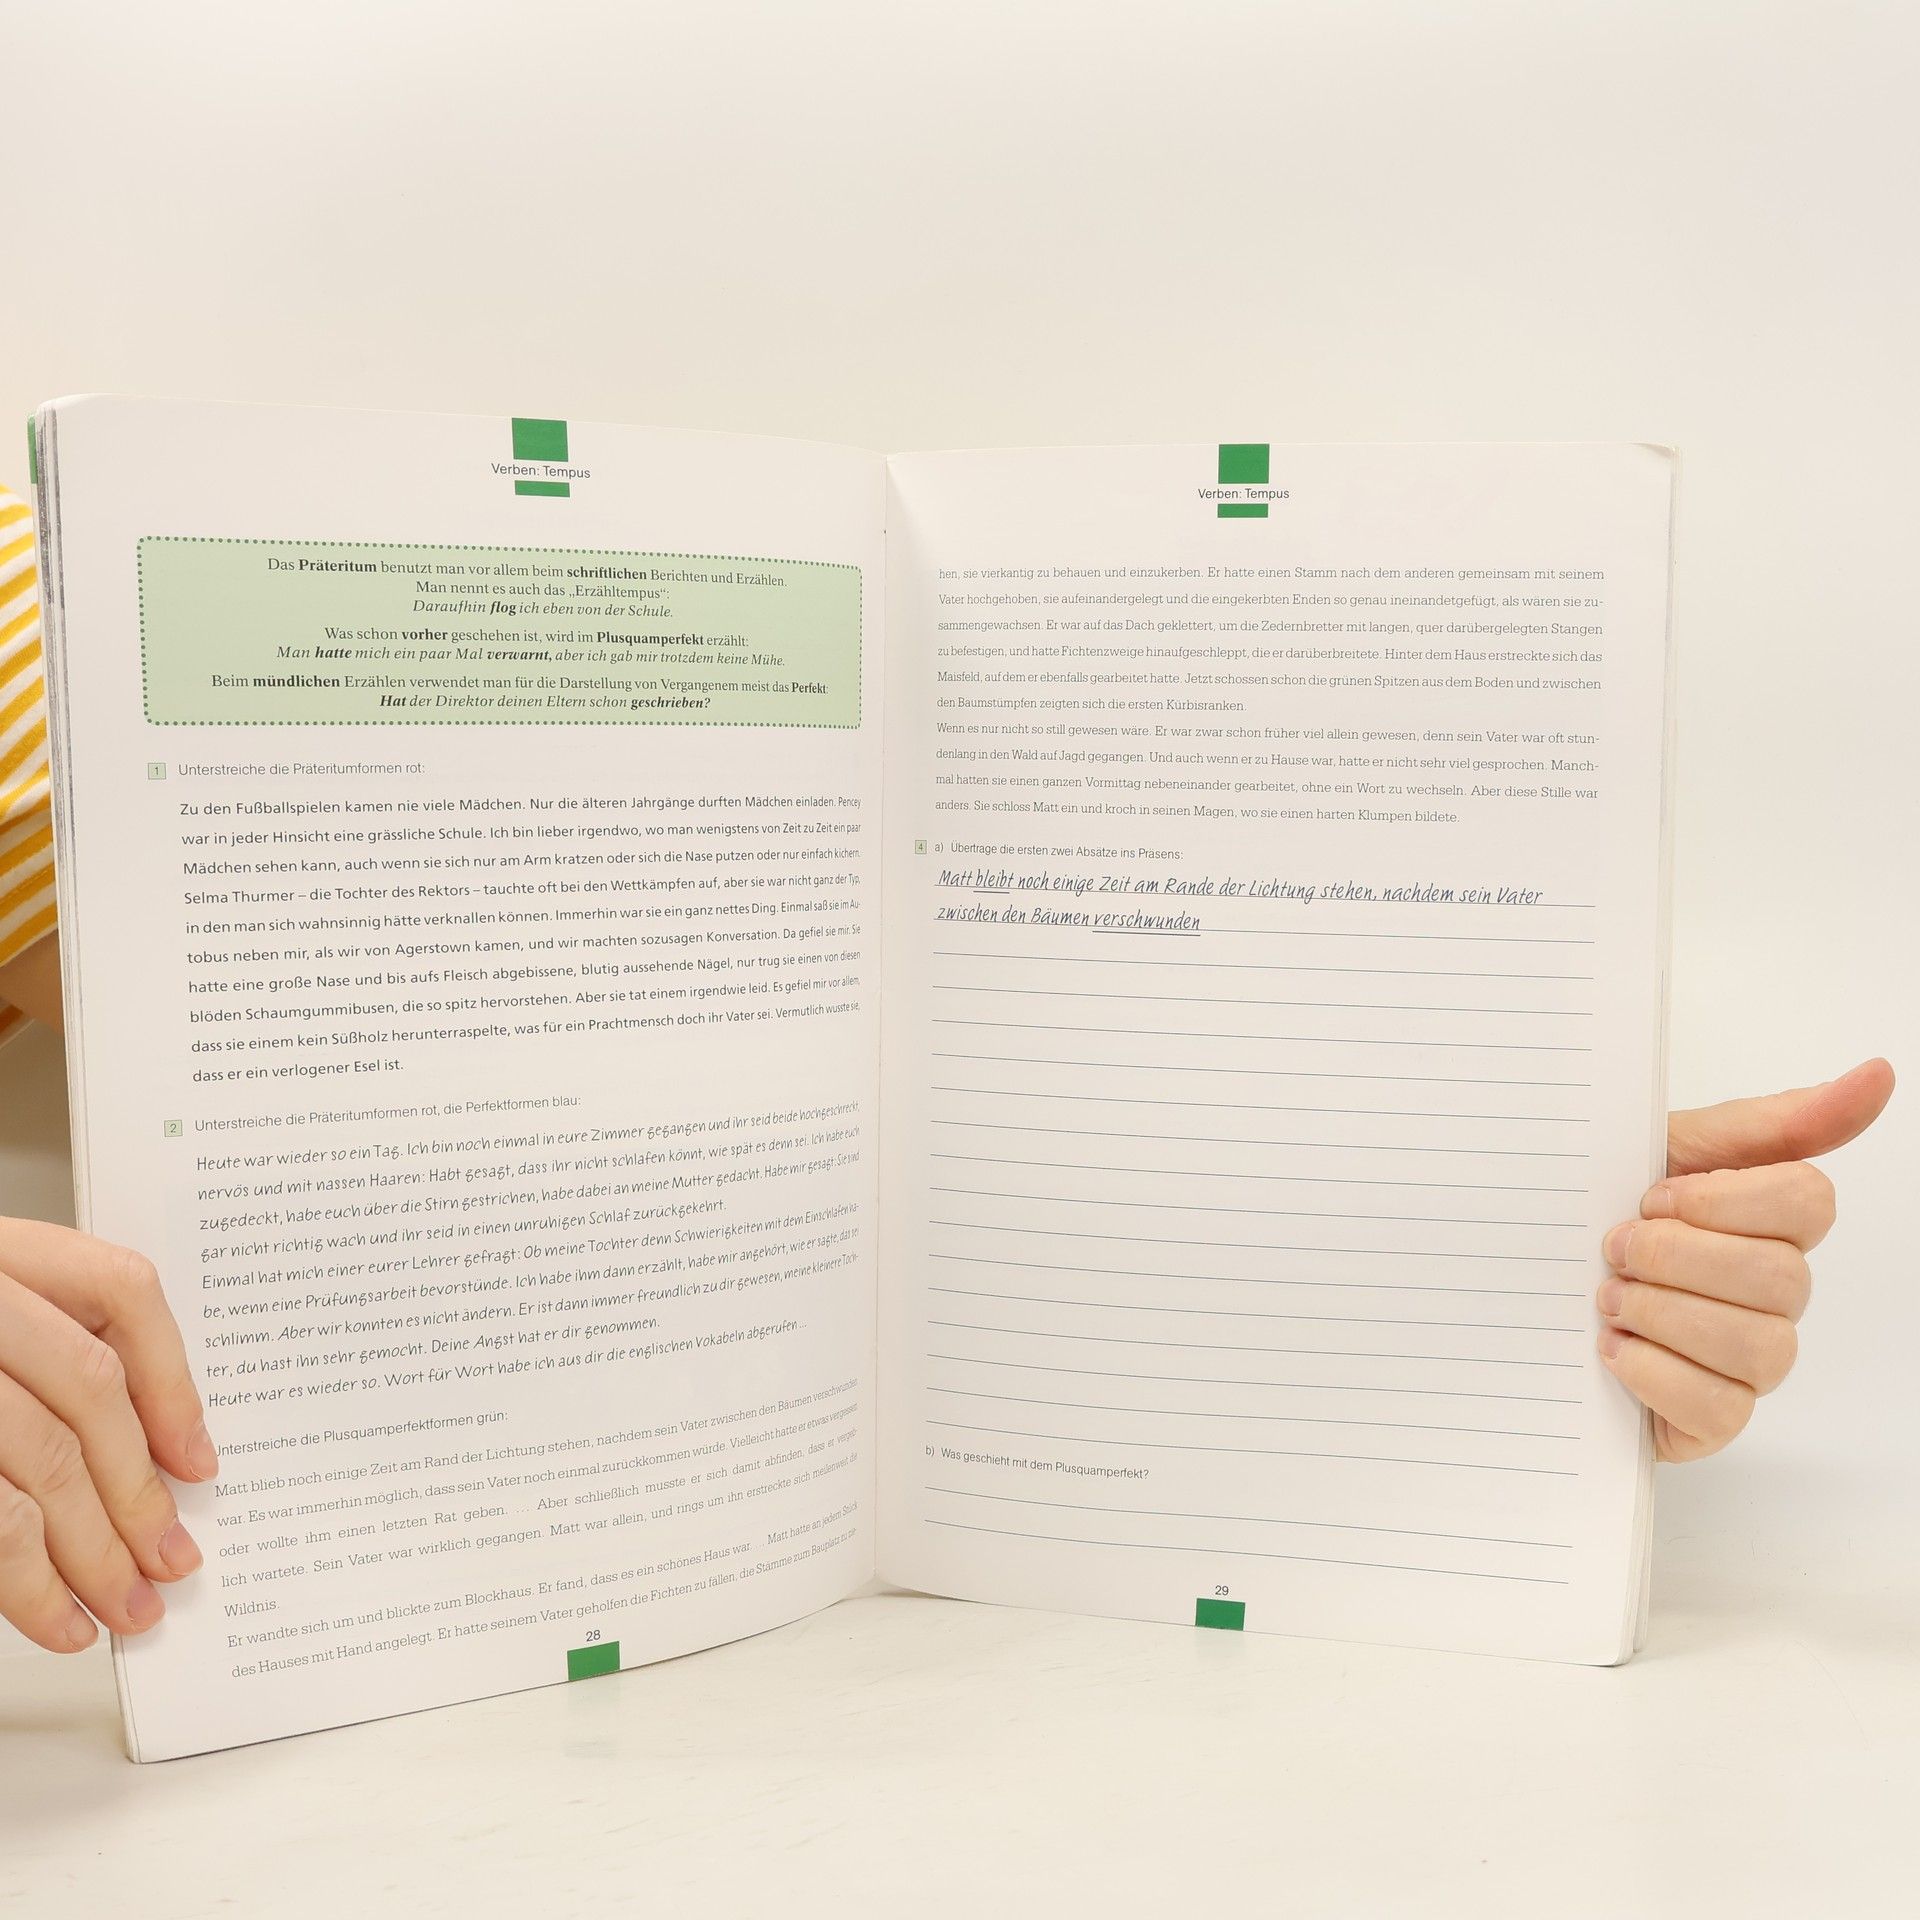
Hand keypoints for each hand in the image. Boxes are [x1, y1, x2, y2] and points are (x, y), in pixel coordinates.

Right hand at [0, 1216, 216, 1649]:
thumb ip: (37, 1354)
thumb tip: (154, 1455)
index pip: (119, 1289)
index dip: (172, 1378)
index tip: (197, 1459)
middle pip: (89, 1389)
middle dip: (138, 1488)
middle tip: (171, 1562)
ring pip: (44, 1458)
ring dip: (95, 1549)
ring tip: (126, 1608)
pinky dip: (29, 1580)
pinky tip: (57, 1618)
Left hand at [1597, 1058, 1894, 1460]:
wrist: (1515, 1277)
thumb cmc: (1595, 1211)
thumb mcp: (1660, 1146)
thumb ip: (1767, 1120)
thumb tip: (1876, 1073)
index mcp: (1767, 1221)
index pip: (1809, 1200)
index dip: (1724, 1200)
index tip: (1654, 1195)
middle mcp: (1774, 1293)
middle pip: (1781, 1276)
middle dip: (1677, 1257)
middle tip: (1615, 1248)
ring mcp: (1750, 1361)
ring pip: (1761, 1346)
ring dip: (1664, 1314)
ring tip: (1607, 1298)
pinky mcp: (1712, 1419)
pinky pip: (1721, 1408)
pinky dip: (1655, 1373)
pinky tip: (1611, 1347)